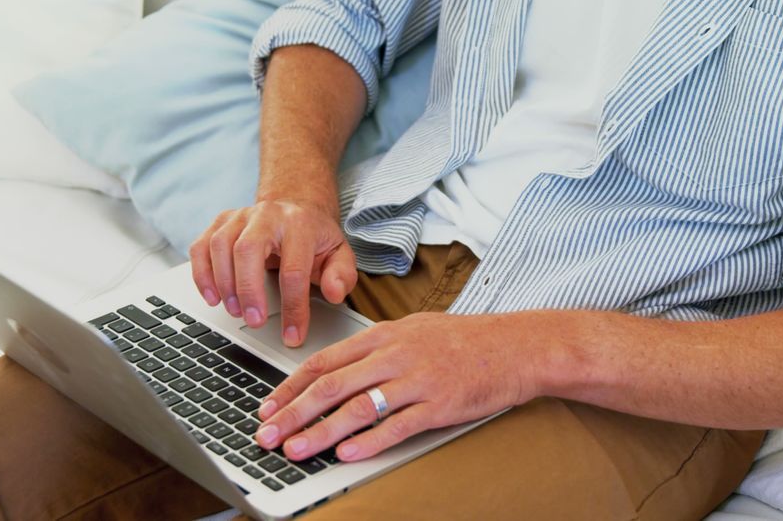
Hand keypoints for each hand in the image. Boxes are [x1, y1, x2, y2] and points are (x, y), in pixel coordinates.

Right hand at [189, 199, 357, 346]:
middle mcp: (268, 215)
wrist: (296, 207)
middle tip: (254, 322)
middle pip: (248, 249)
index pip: (295, 269)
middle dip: (248, 290)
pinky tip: (212, 297)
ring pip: (220, 245)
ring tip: (235, 311)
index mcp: (300, 224)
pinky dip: (201, 274)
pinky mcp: (221, 222)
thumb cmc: (315, 237)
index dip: (293, 307)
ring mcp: (240, 216)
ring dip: (223, 283)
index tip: (293, 335)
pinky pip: (201, 246)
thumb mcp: (339, 254)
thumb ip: (342, 275)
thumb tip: (333, 293)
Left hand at [252, 312, 540, 461]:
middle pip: (331, 385)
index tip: (266, 406)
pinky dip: (370, 441)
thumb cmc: (464, 340)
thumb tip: (337, 369)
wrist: (516, 346)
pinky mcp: (440, 405)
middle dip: (293, 413)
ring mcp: (417, 380)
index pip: (324, 361)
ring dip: (322, 432)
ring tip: (297, 450)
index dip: (290, 386)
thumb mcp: (413, 329)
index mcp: (383, 335)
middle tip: (267, 434)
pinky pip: (398, 425)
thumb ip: (374, 347)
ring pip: (358, 408)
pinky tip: (347, 454)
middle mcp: (395, 355)